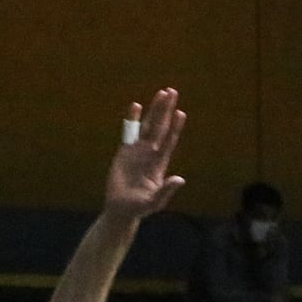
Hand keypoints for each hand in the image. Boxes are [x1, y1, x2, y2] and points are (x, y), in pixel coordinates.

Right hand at [102, 89, 186, 221]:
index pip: (169, 141)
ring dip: (154, 110)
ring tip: (161, 93)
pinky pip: (129, 132)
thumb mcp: (155, 202)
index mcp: (159, 163)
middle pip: (160, 127)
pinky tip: (135, 106)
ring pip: (147, 125)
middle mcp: (150, 153)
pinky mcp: (124, 152)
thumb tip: (180, 180)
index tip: (180, 113)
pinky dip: (131, 119)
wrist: (121, 209)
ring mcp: (137, 151)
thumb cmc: (140, 208)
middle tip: (172, 92)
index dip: (174, 128)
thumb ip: (166, 191)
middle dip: (165, 110)